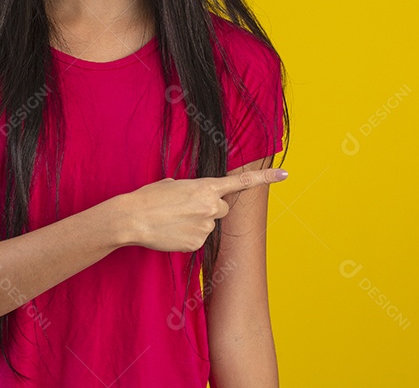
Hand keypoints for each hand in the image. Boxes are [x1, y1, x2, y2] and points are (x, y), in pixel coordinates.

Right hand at [119, 169, 287, 251]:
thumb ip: (191, 189)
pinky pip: (198, 240)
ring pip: (208, 226)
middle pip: (222, 209)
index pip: (242, 182)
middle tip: (186, 209)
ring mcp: (205, 227)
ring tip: (173, 221)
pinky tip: (171, 233)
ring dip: (195, 224)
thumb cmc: (149, 197)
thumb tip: (194, 198)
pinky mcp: (197, 244)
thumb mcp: (172, 184)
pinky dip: (187, 237)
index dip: (265, 178)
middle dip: (209, 209)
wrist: (133, 219)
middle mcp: (211, 206)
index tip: (285, 175)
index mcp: (206, 187)